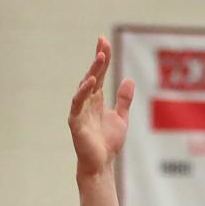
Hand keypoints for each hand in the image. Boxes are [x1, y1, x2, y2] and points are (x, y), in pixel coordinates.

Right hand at [68, 36, 133, 176]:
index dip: (102, 58)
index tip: (104, 41)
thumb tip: (128, 79)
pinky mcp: (76, 123)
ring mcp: (80, 111)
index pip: (99, 74)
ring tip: (101, 56)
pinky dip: (82, 92)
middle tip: (102, 42)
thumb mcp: (121, 118)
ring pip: (85, 86)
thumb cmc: (108, 144)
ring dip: (93, 70)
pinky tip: (91, 81)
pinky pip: (77, 104)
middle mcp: (87, 103)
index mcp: (96, 101)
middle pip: (92, 75)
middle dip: (98, 59)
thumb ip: (124, 100)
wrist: (102, 164)